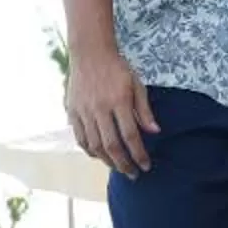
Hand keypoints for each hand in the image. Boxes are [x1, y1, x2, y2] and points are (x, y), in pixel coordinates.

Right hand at [67, 49, 157, 176]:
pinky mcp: (72, 111)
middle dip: (123, 164)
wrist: (90, 53)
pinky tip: (99, 155)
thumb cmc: (117, 68)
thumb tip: (155, 131)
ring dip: (107, 161)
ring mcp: (84, 111)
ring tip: (118, 167)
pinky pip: (80, 137)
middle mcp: (100, 108)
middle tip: (132, 174)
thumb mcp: (136, 84)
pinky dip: (90, 150)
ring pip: (94, 145)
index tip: (145, 166)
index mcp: (119, 100)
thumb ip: (144, 109)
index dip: (138, 154)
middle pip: (111, 145)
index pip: (130, 135)